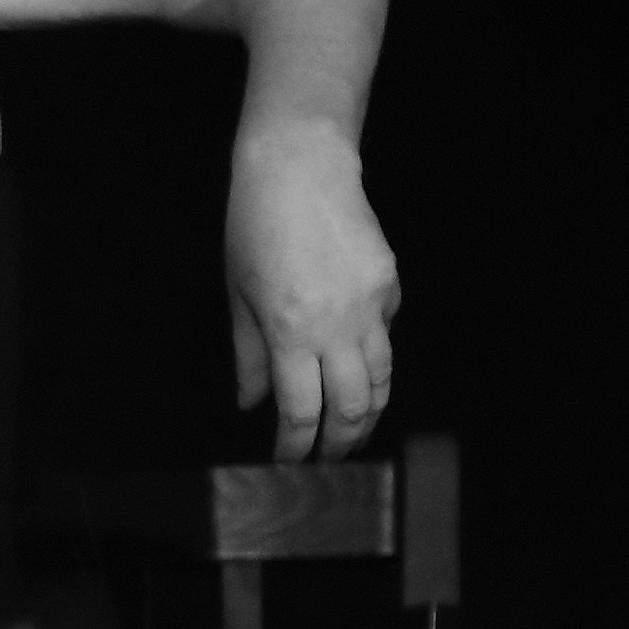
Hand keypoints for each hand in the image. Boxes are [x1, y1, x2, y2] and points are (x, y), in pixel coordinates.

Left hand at [224, 121, 398, 459]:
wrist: (300, 167)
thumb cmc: (255, 225)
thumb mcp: (238, 294)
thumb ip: (247, 356)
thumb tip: (251, 404)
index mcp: (290, 333)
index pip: (301, 412)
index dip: (296, 446)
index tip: (289, 461)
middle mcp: (337, 326)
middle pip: (351, 407)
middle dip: (341, 442)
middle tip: (330, 459)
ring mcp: (370, 305)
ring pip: (382, 378)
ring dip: (368, 412)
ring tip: (352, 429)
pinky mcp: (390, 284)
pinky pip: (387, 335)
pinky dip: (374, 357)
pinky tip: (357, 363)